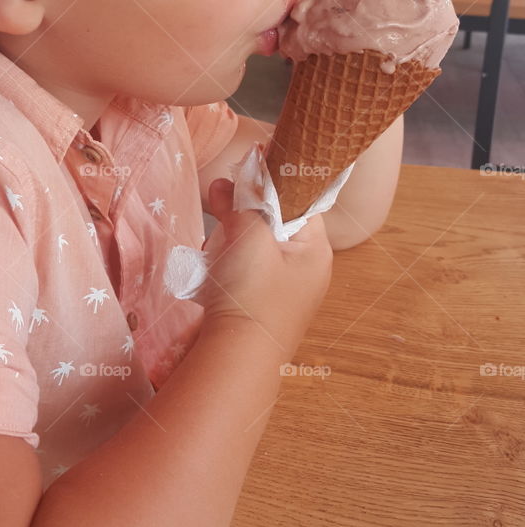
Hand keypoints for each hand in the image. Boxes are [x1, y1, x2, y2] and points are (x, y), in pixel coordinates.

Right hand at [194, 178, 332, 354]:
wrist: (237, 356)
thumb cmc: (251, 290)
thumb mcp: (249, 235)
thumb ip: (240, 203)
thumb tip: (225, 184)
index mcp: (315, 250)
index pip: (301, 200)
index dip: (274, 181)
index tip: (247, 169)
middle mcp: (306, 270)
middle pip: (276, 222)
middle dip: (244, 210)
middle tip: (218, 195)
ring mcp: (284, 290)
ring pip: (256, 246)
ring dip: (232, 237)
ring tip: (213, 240)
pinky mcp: (261, 305)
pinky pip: (246, 271)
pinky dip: (228, 262)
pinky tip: (210, 264)